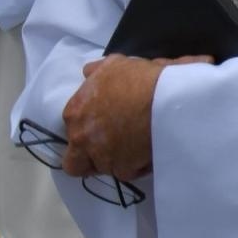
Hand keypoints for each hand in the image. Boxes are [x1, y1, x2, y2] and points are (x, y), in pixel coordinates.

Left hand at [62, 54, 211, 179]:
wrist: (166, 100)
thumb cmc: (140, 79)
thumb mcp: (116, 64)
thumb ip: (97, 72)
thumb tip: (89, 74)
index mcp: (76, 111)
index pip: (71, 128)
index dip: (88, 129)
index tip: (106, 126)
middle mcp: (82, 137)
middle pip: (76, 161)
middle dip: (91, 157)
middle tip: (112, 147)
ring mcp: (101, 156)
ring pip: (103, 168)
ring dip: (116, 161)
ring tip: (137, 149)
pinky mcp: (122, 169)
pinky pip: (127, 173)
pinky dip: (137, 166)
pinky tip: (150, 153)